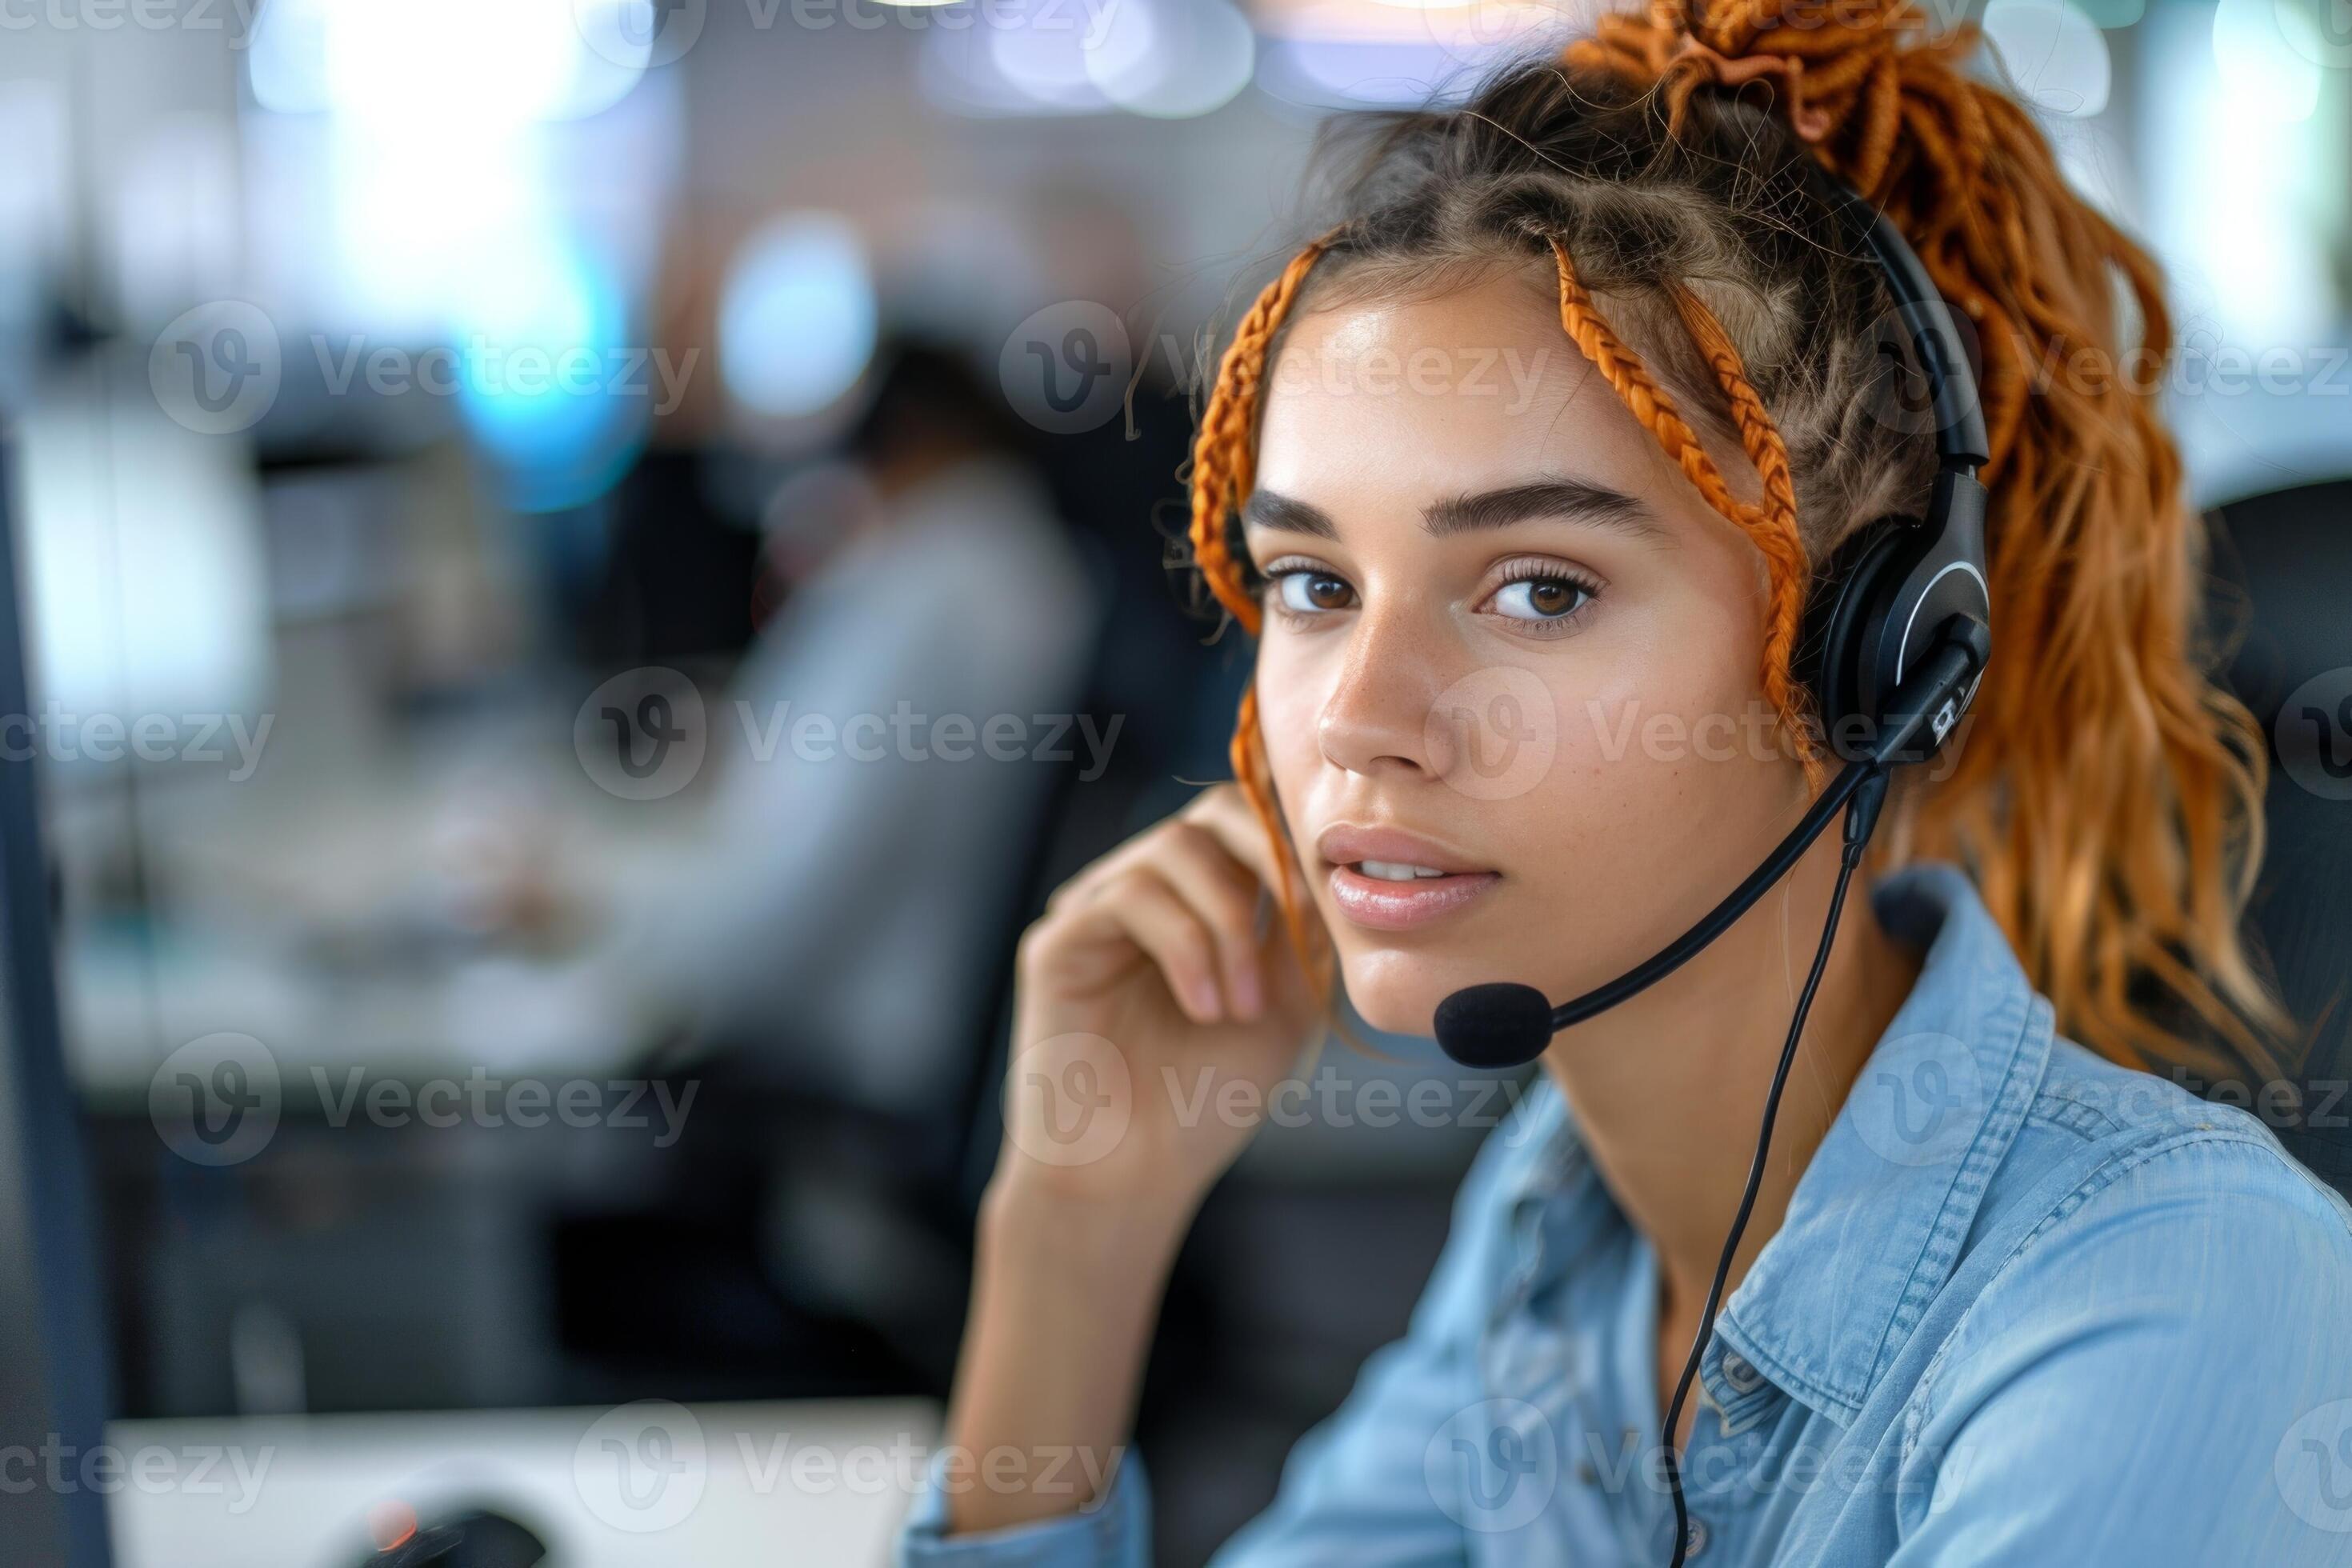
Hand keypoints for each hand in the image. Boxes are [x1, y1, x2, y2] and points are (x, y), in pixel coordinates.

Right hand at [997, 783, 1331, 1216]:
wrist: (1134, 1175)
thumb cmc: (1205, 1098)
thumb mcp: (1286, 1002)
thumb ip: (1305, 928)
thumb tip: (1333, 861)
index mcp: (1199, 900)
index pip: (1246, 820)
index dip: (1294, 835)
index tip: (1334, 890)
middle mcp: (1144, 891)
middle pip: (1210, 813)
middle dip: (1267, 858)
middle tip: (1299, 922)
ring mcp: (1096, 909)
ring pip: (1173, 850)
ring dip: (1227, 926)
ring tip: (1242, 1006)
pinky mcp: (1057, 939)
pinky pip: (1128, 897)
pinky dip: (1183, 947)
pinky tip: (1204, 1009)